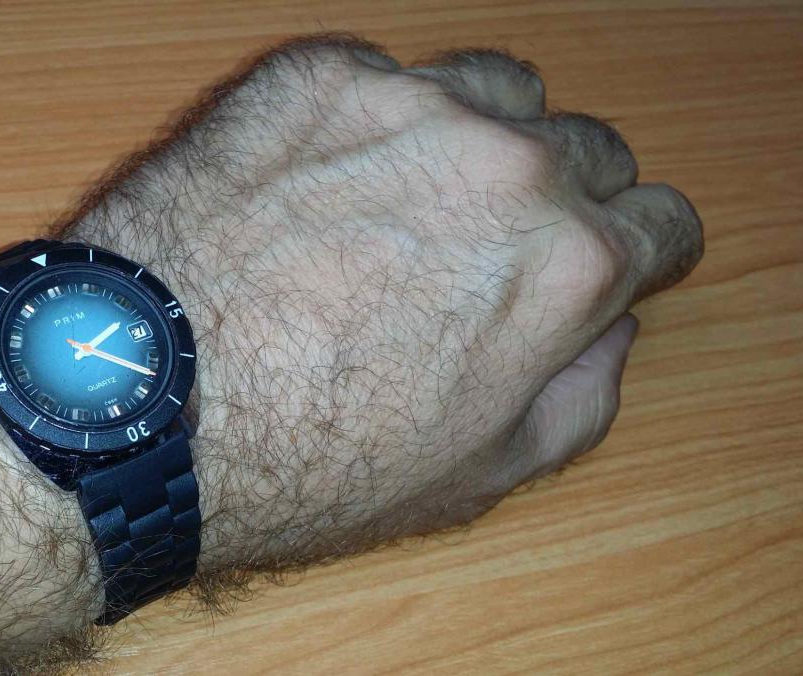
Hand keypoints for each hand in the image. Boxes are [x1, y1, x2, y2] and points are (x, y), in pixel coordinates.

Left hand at [68, 37, 702, 567]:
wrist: (137, 403)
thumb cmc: (300, 461)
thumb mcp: (481, 476)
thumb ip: (582, 393)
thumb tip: (608, 328)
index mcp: (566, 263)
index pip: (665, 220)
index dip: (638, 253)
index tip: (604, 264)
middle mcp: (504, 162)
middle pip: (589, 147)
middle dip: (563, 198)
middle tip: (489, 250)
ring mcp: (405, 103)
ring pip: (499, 89)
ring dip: (481, 139)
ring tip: (411, 203)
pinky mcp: (313, 75)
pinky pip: (384, 74)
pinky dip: (372, 122)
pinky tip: (317, 186)